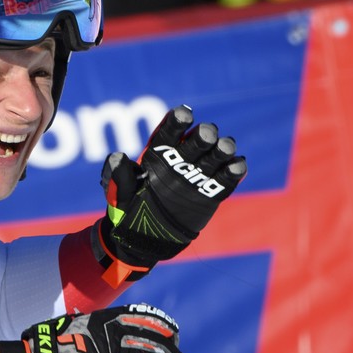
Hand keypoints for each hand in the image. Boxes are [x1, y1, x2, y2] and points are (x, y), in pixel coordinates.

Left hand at [94, 105, 246, 285]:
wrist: (145, 238)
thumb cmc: (128, 210)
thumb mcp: (117, 194)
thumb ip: (117, 175)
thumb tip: (116, 156)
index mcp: (158, 153)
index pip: (169, 131)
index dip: (177, 121)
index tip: (184, 114)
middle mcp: (182, 158)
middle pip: (197, 140)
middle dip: (203, 135)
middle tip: (206, 134)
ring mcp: (199, 174)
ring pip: (216, 155)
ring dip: (222, 149)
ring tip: (224, 148)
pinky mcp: (213, 192)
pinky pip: (227, 178)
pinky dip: (234, 171)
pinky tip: (236, 167)